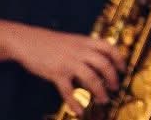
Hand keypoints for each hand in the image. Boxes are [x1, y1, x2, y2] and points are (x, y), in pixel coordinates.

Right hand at [8, 26, 124, 114]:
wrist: (27, 41)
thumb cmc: (50, 42)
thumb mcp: (72, 40)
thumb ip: (85, 48)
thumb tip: (99, 60)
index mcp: (85, 41)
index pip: (109, 48)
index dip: (119, 59)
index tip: (123, 69)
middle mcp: (80, 51)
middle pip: (104, 64)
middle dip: (113, 78)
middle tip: (116, 87)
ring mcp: (69, 62)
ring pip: (91, 78)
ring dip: (99, 91)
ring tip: (103, 99)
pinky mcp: (56, 73)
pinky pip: (68, 91)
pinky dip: (75, 102)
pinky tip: (79, 110)